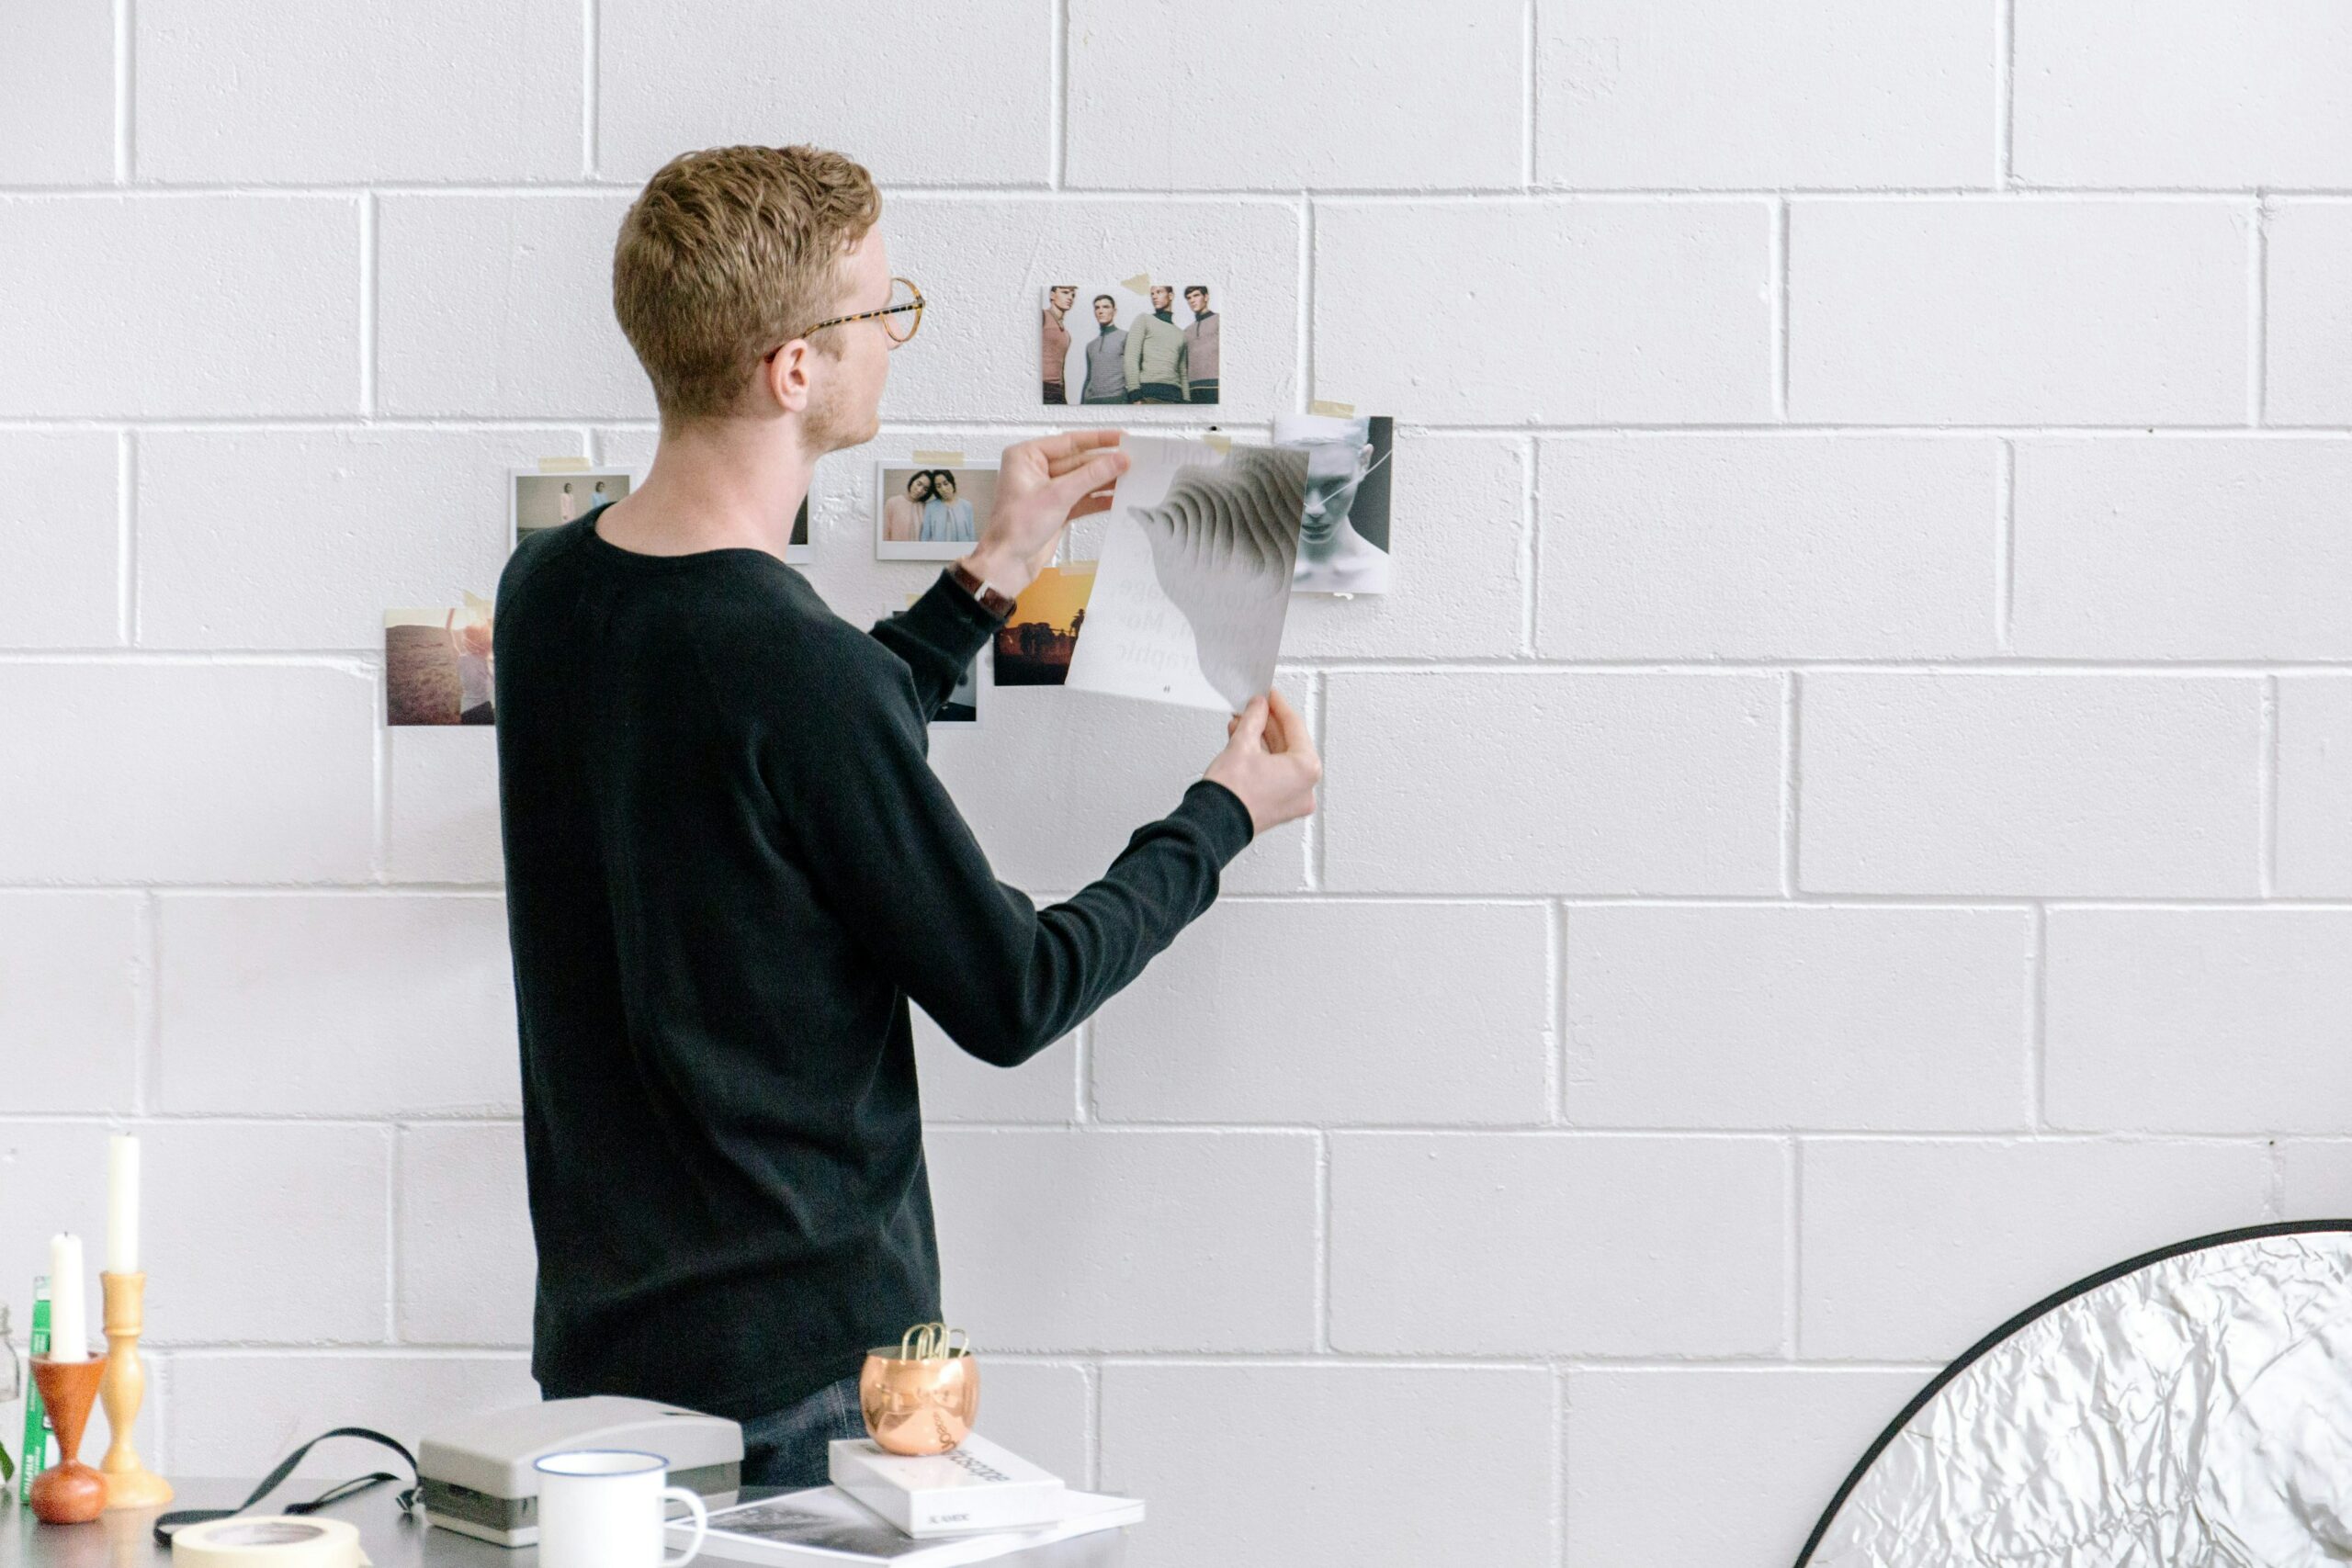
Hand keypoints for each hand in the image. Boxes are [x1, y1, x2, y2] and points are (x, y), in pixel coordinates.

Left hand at [960, 431, 1127, 595]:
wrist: (1009, 563)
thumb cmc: (1017, 527)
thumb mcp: (1058, 495)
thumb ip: (1091, 475)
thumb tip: (1119, 460)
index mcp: (1027, 456)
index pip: (1069, 442)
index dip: (1098, 440)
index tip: (1122, 438)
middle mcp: (1036, 469)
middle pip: (1079, 461)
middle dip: (1105, 463)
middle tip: (1133, 460)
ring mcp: (1047, 490)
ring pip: (1082, 480)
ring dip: (1105, 481)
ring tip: (1132, 478)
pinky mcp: (1057, 508)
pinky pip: (1082, 498)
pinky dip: (1099, 499)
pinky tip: (1118, 497)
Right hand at [1202, 690, 1320, 836]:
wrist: (1213, 824)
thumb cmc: (1231, 795)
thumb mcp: (1242, 744)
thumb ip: (1255, 719)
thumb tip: (1259, 706)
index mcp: (1307, 770)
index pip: (1295, 726)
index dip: (1278, 706)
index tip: (1269, 694)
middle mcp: (1305, 788)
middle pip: (1289, 744)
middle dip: (1268, 723)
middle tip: (1255, 707)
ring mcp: (1293, 800)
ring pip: (1280, 759)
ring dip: (1261, 739)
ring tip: (1243, 723)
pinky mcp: (1278, 807)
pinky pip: (1274, 775)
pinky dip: (1261, 758)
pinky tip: (1244, 742)